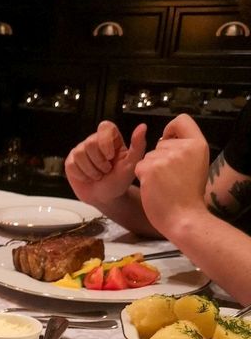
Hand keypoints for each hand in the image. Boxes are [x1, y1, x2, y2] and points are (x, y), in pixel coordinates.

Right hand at [64, 121, 147, 205]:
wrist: (106, 198)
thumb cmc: (119, 181)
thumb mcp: (132, 165)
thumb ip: (138, 145)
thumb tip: (142, 127)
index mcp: (111, 138)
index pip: (105, 127)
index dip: (105, 143)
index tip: (110, 157)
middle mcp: (95, 141)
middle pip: (90, 143)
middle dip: (99, 162)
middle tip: (106, 170)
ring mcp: (81, 151)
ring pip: (80, 154)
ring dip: (91, 170)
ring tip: (98, 175)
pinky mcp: (71, 162)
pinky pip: (72, 165)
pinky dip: (81, 175)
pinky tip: (88, 178)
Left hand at [134, 114, 209, 237]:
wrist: (184, 218)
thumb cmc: (189, 196)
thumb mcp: (197, 165)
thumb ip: (185, 150)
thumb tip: (164, 139)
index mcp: (198, 145)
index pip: (182, 120)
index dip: (171, 129)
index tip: (169, 141)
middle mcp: (183, 147)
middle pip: (160, 144)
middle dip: (160, 158)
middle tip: (170, 178)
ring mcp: (165, 157)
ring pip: (148, 156)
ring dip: (151, 169)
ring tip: (164, 185)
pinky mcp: (150, 168)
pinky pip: (139, 166)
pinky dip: (143, 177)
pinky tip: (154, 188)